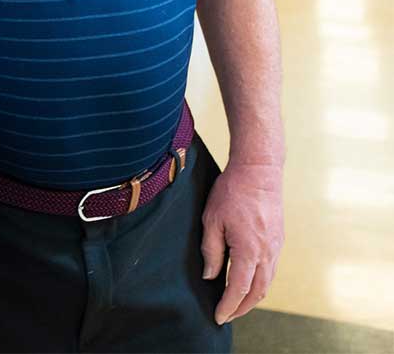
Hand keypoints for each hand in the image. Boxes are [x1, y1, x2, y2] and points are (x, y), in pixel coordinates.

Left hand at [200, 161, 283, 324]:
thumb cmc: (232, 192)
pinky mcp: (279, 241)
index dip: (228, 306)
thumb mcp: (212, 219)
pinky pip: (271, 271)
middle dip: (241, 308)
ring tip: (236, 303)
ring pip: (267, 284)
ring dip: (252, 298)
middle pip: (257, 293)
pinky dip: (260, 283)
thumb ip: (211, 250)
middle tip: (226, 315)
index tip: (218, 317)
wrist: (259, 172)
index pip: (238, 289)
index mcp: (248, 251)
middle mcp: (267, 254)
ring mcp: (276, 249)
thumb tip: (210, 275)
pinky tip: (249, 281)